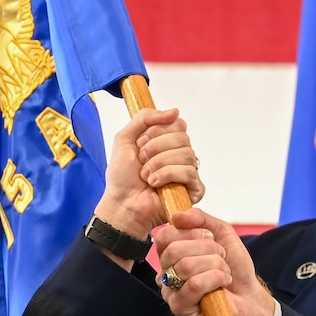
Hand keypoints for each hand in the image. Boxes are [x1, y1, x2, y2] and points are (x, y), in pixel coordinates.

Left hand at [95, 108, 201, 241]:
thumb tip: (175, 111)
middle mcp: (181, 155)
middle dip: (155, 148)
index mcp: (168, 142)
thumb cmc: (122, 177)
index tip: (140, 143)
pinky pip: (189, 172)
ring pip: (186, 153)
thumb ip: (145, 117)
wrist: (122, 203)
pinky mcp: (194, 189)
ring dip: (158, 163)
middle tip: (141, 161)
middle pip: (182, 137)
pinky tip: (154, 183)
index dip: (156, 131)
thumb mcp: (125, 138)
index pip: (177, 124)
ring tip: (146, 175)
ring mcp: (188, 173)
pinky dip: (167, 175)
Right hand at [154, 208, 273, 315]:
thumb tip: (177, 216)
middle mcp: (165, 271)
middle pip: (174, 250)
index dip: (192, 232)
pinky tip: (223, 283)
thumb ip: (200, 218)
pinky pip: (193, 285)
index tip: (211, 237)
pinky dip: (215, 279)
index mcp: (170, 253)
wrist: (249, 294)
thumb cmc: (233, 266)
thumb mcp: (221, 232)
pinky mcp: (179, 307)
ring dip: (215, 265)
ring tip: (224, 272)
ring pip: (185, 266)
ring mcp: (169, 291)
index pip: (165, 235)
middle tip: (221, 257)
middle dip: (208, 250)